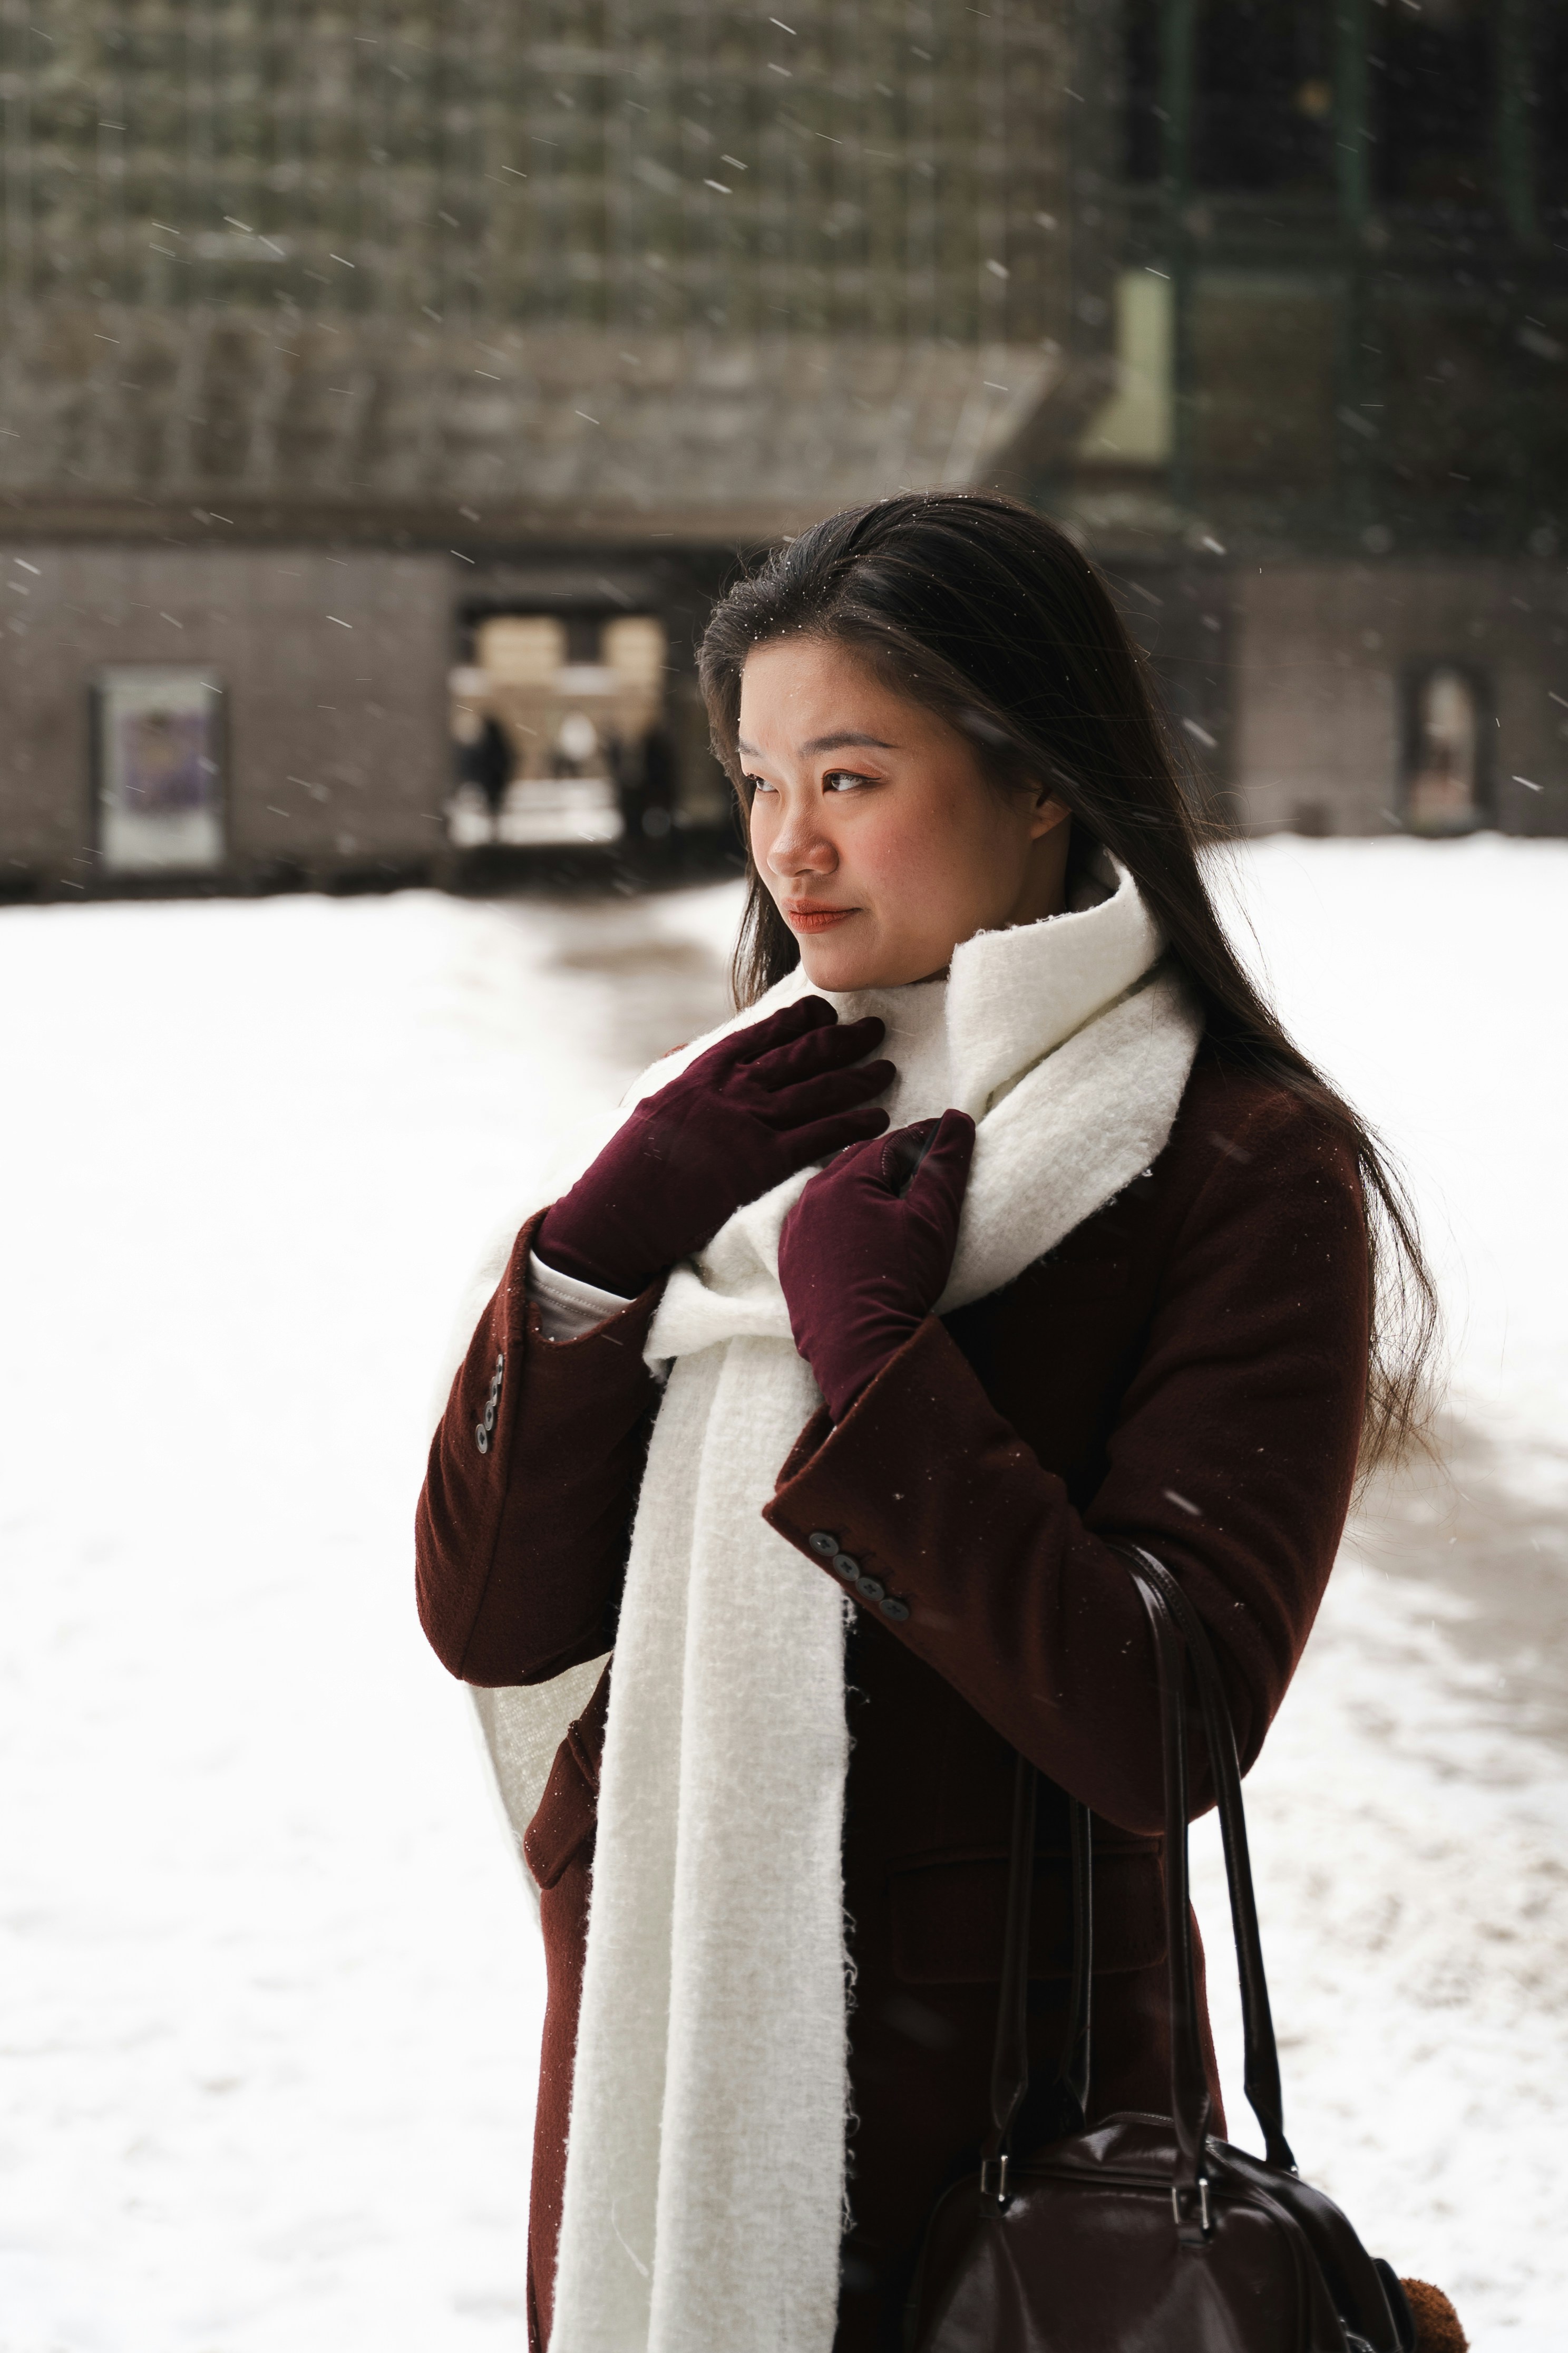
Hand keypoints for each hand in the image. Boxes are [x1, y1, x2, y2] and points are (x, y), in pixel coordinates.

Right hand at [538, 998, 893, 1296]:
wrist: (620, 1211)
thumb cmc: (630, 1166)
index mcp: (703, 1072)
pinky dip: (854, 1124)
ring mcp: (747, 1124)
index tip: (826, 1011)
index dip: (801, 1019)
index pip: (762, 1033)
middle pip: (801, 1054)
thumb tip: (695, 1053)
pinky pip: (820, 1136)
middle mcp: (730, 1089)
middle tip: (875, 1029)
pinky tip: (879, 1118)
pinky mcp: (761, 1163)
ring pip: (819, 1090)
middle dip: (843, 1038)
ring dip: (859, 1077)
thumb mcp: (653, 1105)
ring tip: (886, 1068)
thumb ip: (685, 1078)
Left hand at [777, 1110, 975, 1420]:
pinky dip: (839, 1217)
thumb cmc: (899, 1282)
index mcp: (843, 1180)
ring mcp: (795, 1231)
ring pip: (834, 1192)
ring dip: (863, 1186)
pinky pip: (816, 1224)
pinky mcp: (790, 1261)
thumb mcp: (933, 1219)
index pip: (891, 1144)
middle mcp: (810, 1199)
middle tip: (924, 1165)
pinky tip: (859, 1229)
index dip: (924, 1139)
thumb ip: (944, 1165)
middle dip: (892, 1159)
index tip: (947, 1138)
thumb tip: (957, 1120)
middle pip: (858, 1164)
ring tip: (894, 1196)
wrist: (859, 1349)